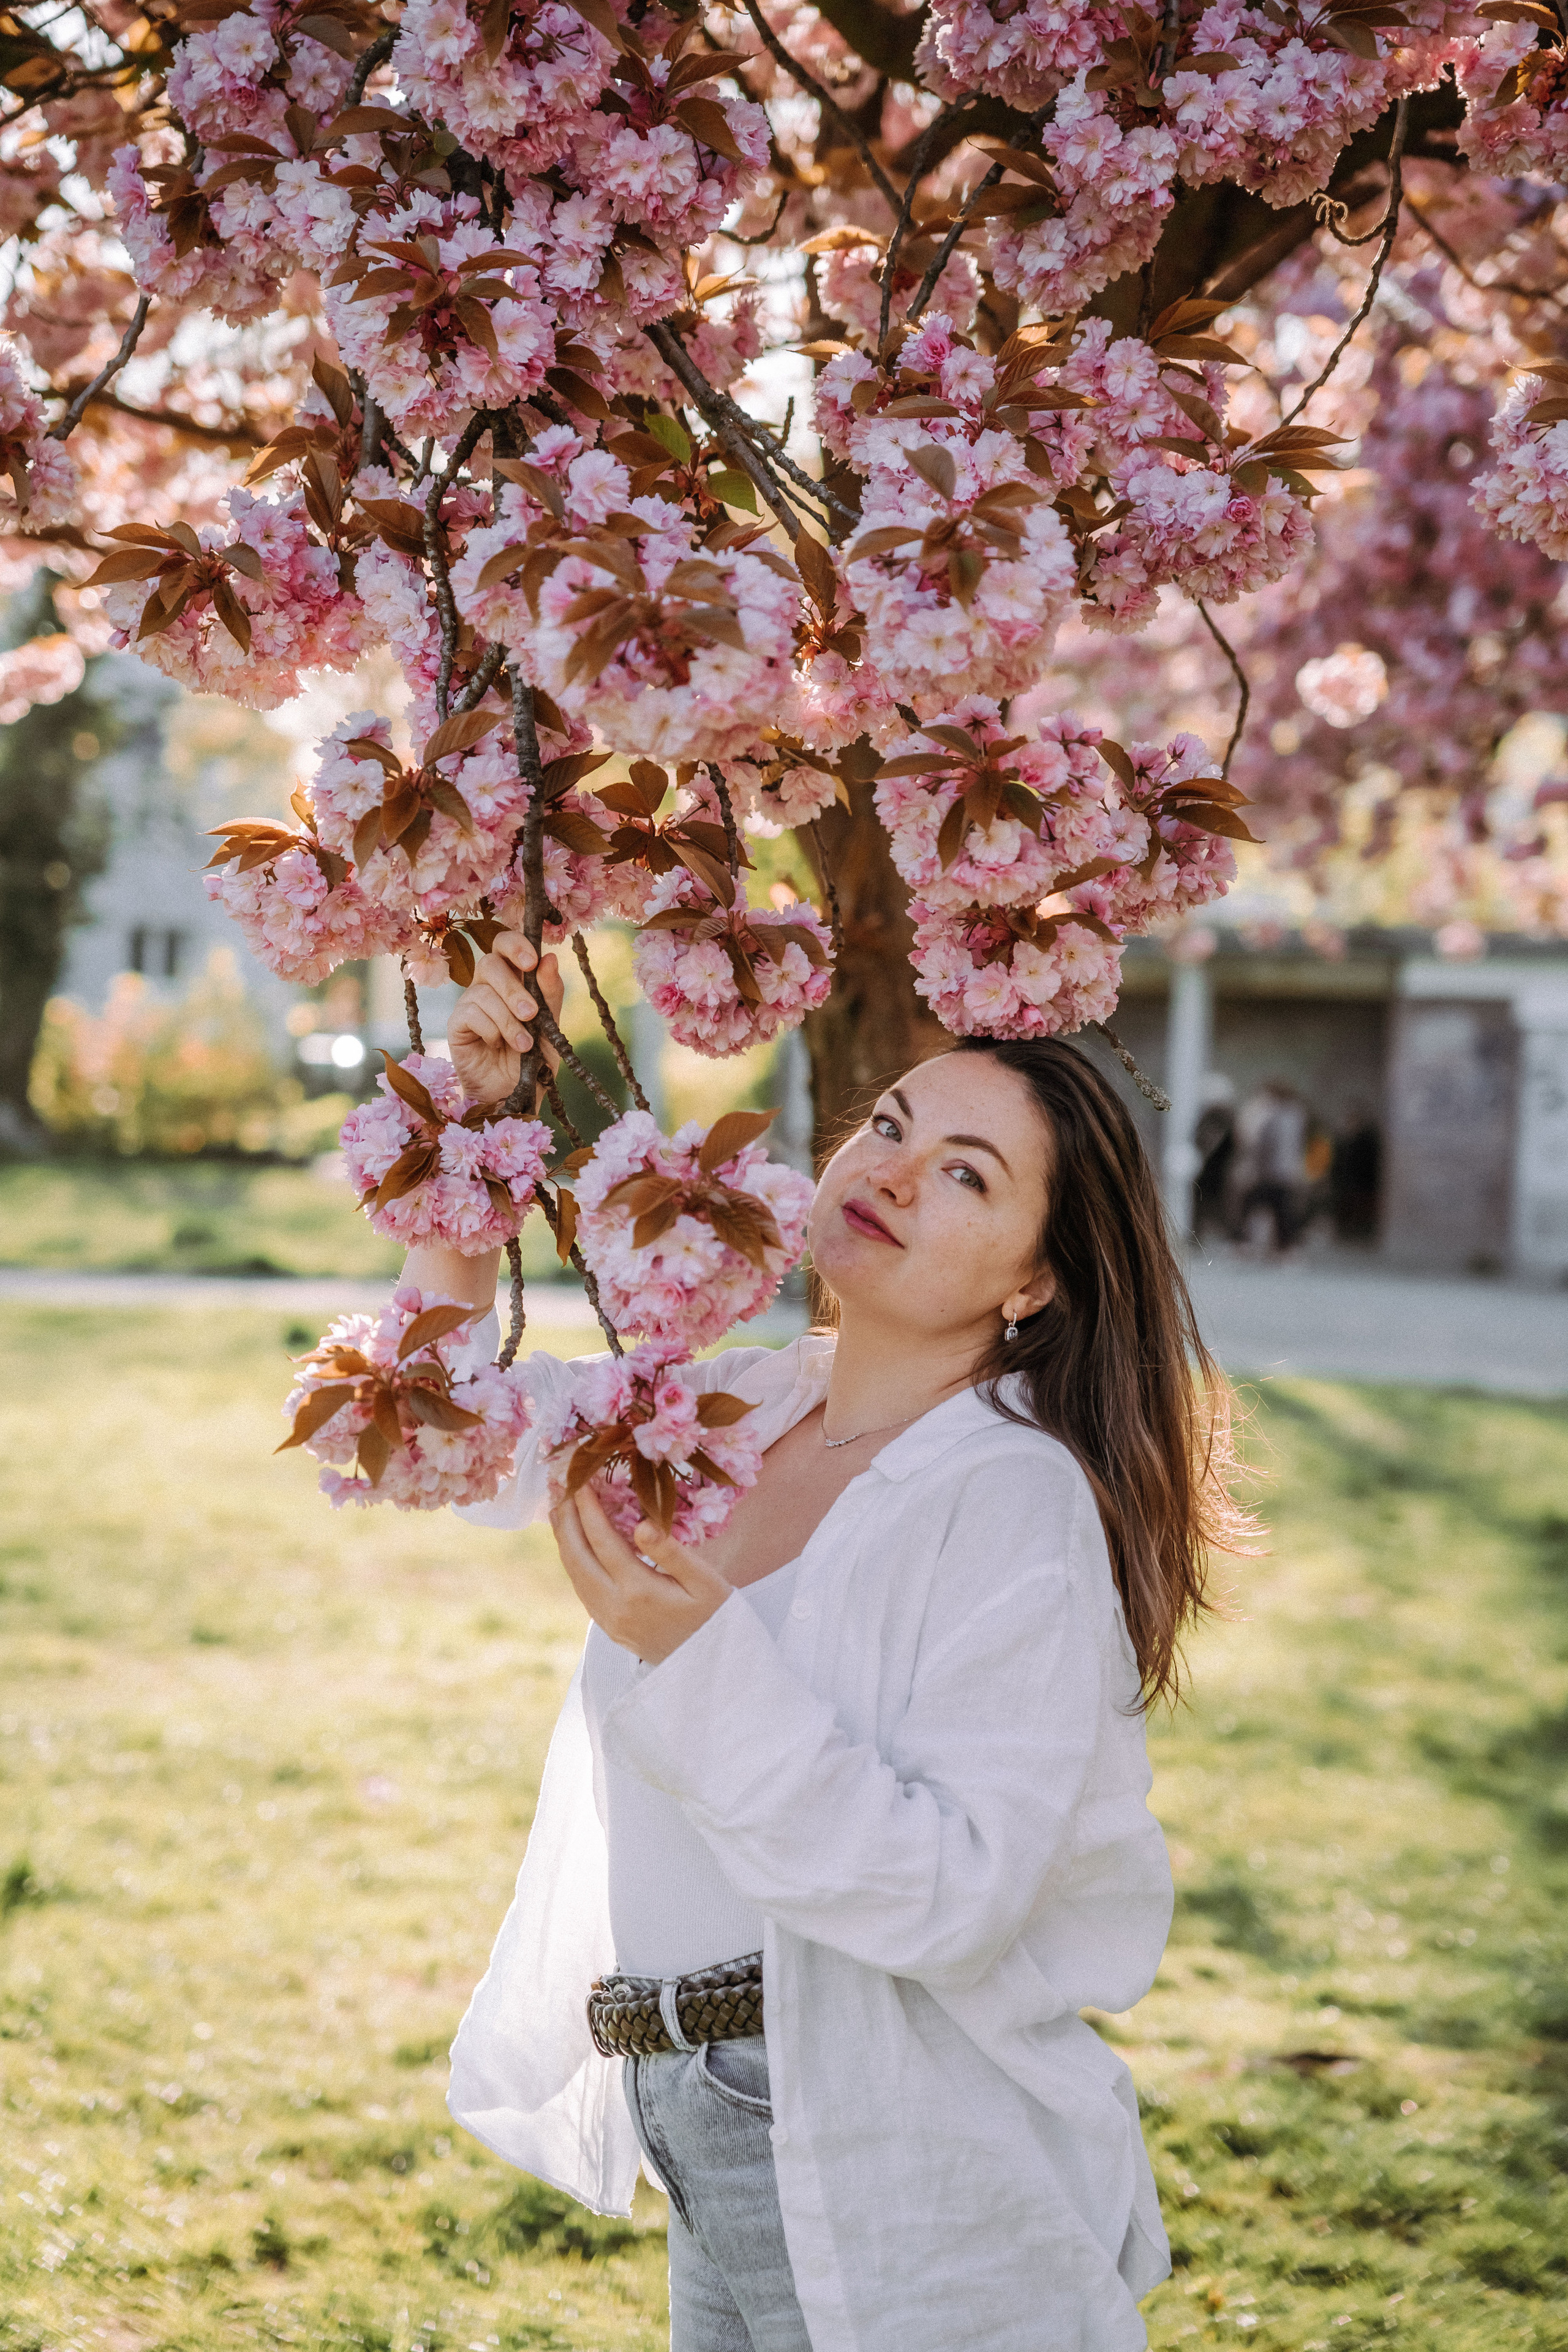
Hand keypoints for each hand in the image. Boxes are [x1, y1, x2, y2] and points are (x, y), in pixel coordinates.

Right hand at [446, 930, 562, 1106]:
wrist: (516, 1094)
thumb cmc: (533, 1059)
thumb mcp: (550, 1026)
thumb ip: (550, 993)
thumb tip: (550, 957)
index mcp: (512, 978)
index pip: (505, 944)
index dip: (515, 944)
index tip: (532, 961)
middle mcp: (488, 986)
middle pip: (489, 962)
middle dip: (514, 988)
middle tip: (531, 1014)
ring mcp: (470, 1004)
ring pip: (482, 992)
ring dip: (508, 1019)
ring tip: (523, 1044)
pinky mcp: (456, 1025)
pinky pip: (470, 1013)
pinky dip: (490, 1030)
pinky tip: (497, 1045)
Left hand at [551, 1486, 731, 1662]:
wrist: (711, 1666)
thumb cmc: (715, 1616)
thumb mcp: (705, 1581)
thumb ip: (672, 1552)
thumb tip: (642, 1523)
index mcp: (640, 1591)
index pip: (603, 1542)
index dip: (588, 1510)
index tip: (580, 1482)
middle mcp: (616, 1606)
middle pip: (578, 1557)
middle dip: (566, 1520)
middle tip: (559, 1487)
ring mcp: (608, 1619)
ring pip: (575, 1574)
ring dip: (564, 1539)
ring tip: (558, 1509)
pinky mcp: (608, 1626)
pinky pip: (582, 1588)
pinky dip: (573, 1560)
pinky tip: (574, 1544)